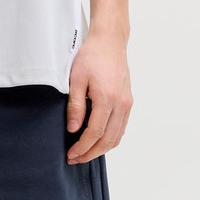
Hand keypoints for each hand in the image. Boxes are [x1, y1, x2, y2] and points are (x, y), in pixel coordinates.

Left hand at [65, 34, 132, 162]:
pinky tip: (98, 141)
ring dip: (101, 149)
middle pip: (108, 139)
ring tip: (85, 153)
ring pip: (117, 136)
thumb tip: (73, 129)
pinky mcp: (128, 102)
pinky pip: (121, 127)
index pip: (95, 132)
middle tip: (76, 159)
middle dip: (91, 153)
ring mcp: (127, 103)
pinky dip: (110, 139)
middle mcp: (121, 104)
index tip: (71, 154)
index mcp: (107, 98)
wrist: (110, 41)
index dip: (82, 147)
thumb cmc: (92, 56)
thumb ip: (75, 106)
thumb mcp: (76, 79)